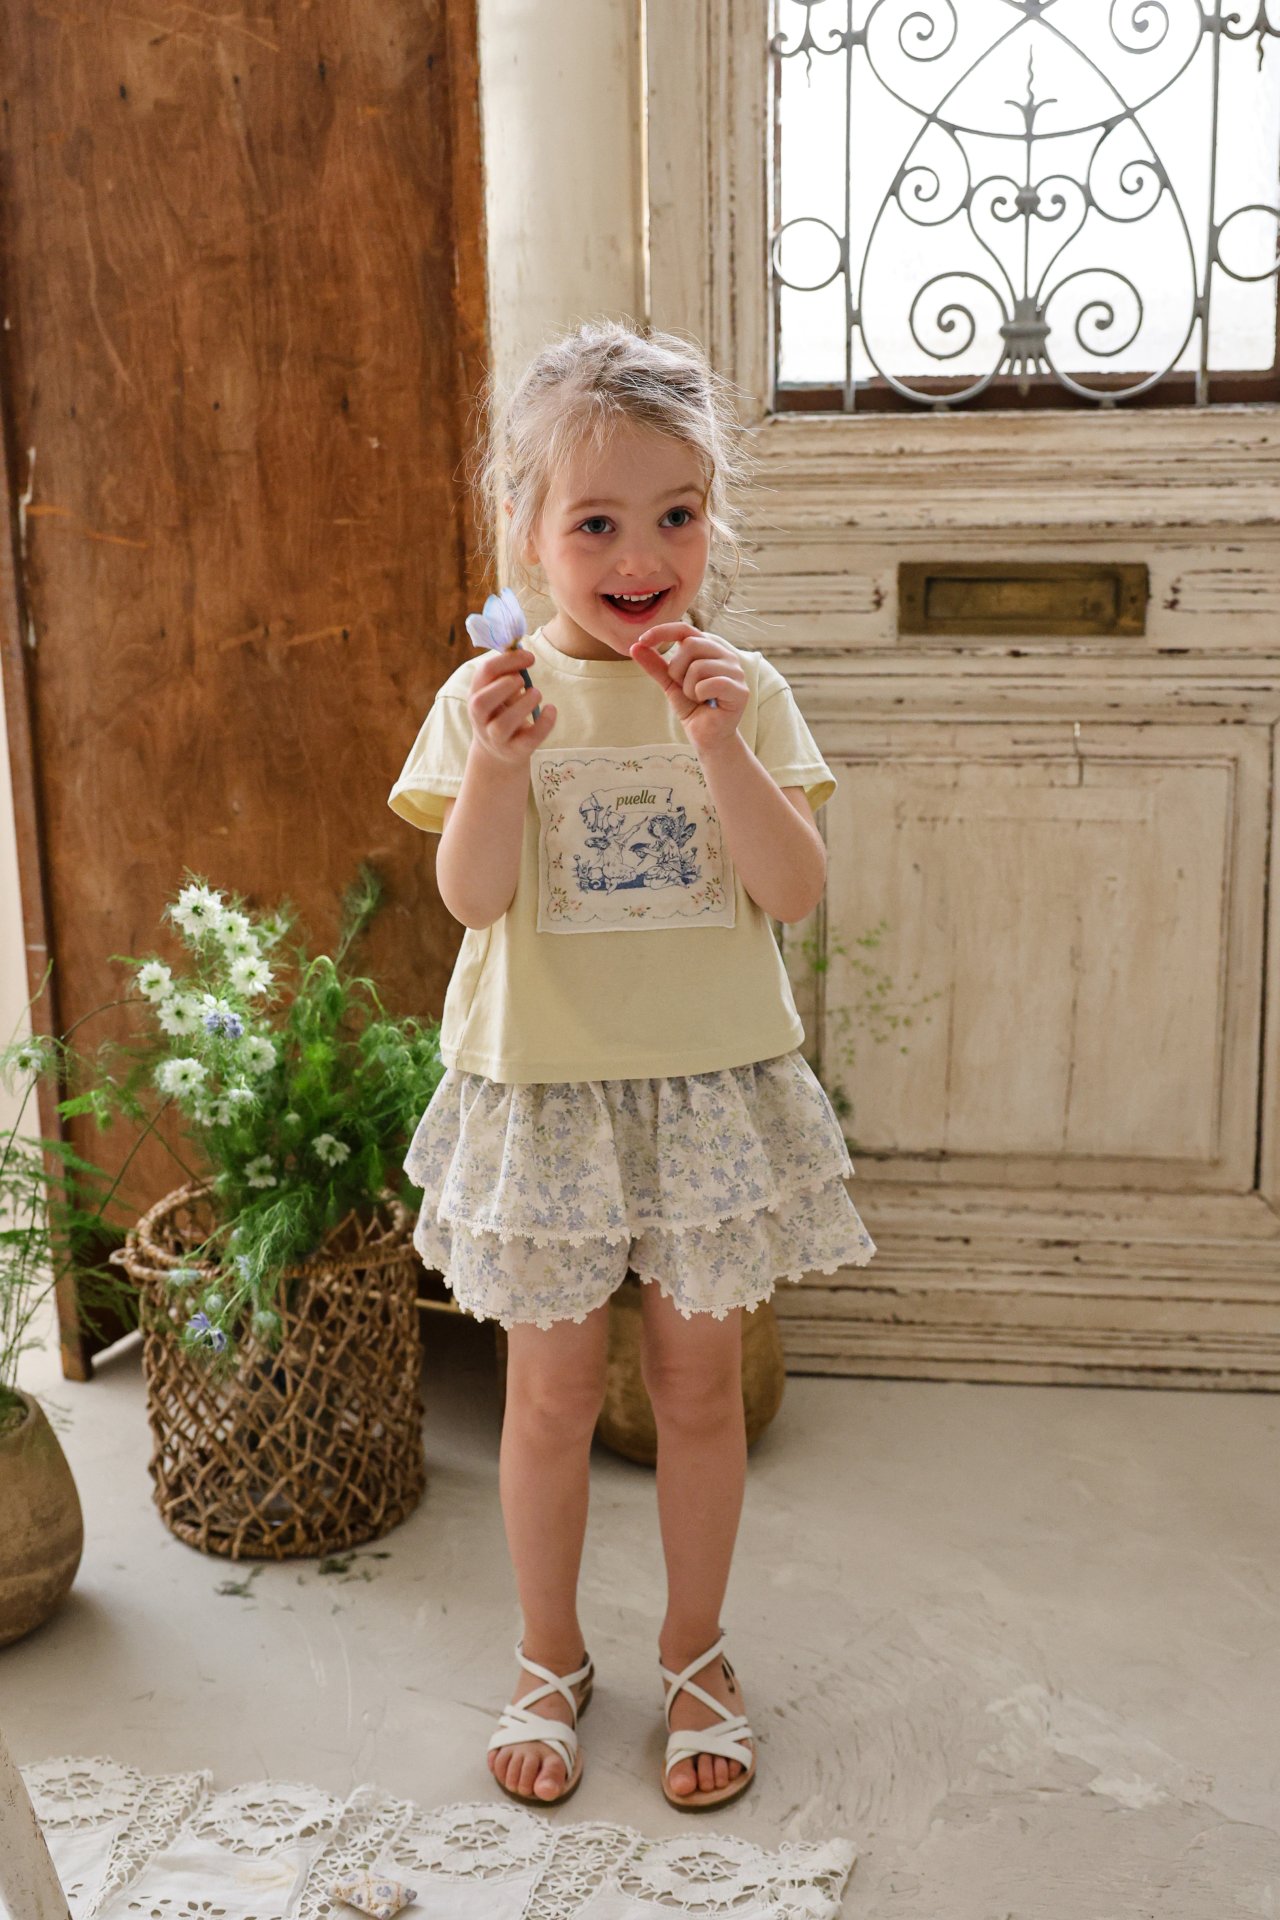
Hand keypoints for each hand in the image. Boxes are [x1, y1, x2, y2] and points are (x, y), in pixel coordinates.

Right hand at [466, 646, 555, 765]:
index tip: (530, 658)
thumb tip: (522, 651)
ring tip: (536, 693)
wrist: (499, 752)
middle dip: (505, 685)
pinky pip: (529, 740)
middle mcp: (480, 718)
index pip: (484, 673)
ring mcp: (496, 738)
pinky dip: (543, 723)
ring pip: (502, 725)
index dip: (508, 660)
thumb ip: (506, 673)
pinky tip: (551, 709)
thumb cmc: (501, 712)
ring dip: (523, 705)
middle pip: (481, 702)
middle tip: (523, 679)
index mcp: (476, 695)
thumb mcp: (498, 691)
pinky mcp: (515, 751)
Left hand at [629, 624, 747, 750]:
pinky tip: (708, 703)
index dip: (662, 631)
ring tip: (698, 697)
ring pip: (698, 666)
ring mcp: (736, 671)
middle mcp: (726, 654)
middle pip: (690, 645)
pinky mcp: (740, 690)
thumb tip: (634, 646)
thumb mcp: (670, 683)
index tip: (642, 641)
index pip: (685, 629)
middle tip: (684, 687)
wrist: (707, 737)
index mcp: (710, 648)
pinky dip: (699, 695)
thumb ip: (656, 664)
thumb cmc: (693, 707)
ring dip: (688, 688)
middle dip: (677, 669)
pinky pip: (708, 683)